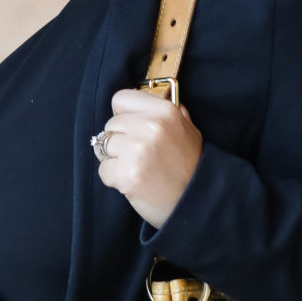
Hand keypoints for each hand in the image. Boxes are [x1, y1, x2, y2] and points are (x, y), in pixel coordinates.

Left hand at [93, 86, 203, 230]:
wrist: (197, 202)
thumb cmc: (190, 167)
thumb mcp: (187, 130)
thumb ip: (166, 112)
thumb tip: (144, 98)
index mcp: (165, 111)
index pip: (121, 99)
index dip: (123, 115)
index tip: (132, 129)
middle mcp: (150, 126)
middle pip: (110, 125)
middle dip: (120, 141)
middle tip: (141, 156)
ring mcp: (138, 150)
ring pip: (103, 147)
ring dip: (116, 160)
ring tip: (138, 169)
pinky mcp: (127, 174)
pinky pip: (104, 170)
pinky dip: (114, 179)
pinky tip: (134, 182)